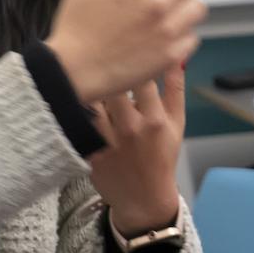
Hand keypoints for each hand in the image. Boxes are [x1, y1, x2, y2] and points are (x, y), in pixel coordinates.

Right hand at [46, 0, 206, 103]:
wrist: (73, 70)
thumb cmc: (75, 26)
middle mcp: (157, 2)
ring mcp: (167, 29)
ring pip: (196, 7)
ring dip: (183, 7)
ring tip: (164, 15)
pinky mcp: (171, 54)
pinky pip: (192, 37)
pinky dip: (182, 35)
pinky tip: (162, 37)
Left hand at [87, 67, 185, 235]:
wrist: (143, 198)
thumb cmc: (162, 156)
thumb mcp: (177, 123)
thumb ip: (176, 89)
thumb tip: (176, 56)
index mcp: (155, 119)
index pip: (141, 78)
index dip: (133, 61)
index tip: (126, 54)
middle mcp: (131, 128)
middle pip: (112, 86)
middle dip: (107, 73)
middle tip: (101, 62)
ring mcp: (108, 140)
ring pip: (91, 100)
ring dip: (89, 87)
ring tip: (85, 78)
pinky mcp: (89, 150)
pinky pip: (78, 120)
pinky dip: (77, 107)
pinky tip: (75, 100)